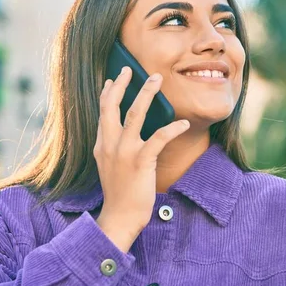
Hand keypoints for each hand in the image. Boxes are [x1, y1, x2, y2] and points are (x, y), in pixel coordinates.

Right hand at [94, 66, 189, 251]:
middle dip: (122, 84)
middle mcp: (109, 144)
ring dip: (147, 93)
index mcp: (101, 144)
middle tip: (130, 68)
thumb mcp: (109, 166)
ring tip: (157, 79)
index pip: (102, 112)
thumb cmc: (119, 193)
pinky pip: (159, 138)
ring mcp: (124, 152)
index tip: (112, 79)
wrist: (120, 217)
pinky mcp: (140, 161)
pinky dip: (172, 128)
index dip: (107, 93)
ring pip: (135, 114)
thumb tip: (122, 131)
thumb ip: (112, 146)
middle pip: (112, 106)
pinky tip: (184, 122)